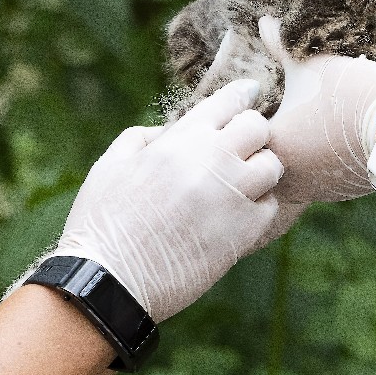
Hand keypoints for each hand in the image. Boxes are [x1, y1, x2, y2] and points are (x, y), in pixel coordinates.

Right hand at [53, 79, 282, 322]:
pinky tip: (237, 215)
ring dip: (260, 171)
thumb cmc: (102, 222)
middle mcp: (212, 161)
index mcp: (180, 140)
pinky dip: (258, 207)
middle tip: (241, 148)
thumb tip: (172, 130)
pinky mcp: (243, 233)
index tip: (248, 95)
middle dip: (252, 133)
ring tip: (241, 183)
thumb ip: (144, 137)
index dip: (242, 94)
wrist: (109, 280)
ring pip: (273, 166)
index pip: (229, 101)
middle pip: (259, 128)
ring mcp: (231, 196)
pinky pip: (270, 207)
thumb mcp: (112, 163)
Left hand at [260, 16, 375, 203]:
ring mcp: (314, 190)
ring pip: (289, 176)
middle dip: (269, 143)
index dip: (251, 119)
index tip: (264, 104)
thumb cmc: (349, 92)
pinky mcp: (339, 194)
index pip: (243, 138)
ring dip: (294, 156)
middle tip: (282, 118)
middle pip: (263, 160)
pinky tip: (330, 142)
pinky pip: (317, 182)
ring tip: (308, 128)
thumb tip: (263, 21)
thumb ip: (279, 46)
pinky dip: (318, 165)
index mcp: (272, 145)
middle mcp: (286, 177)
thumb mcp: (309, 64)